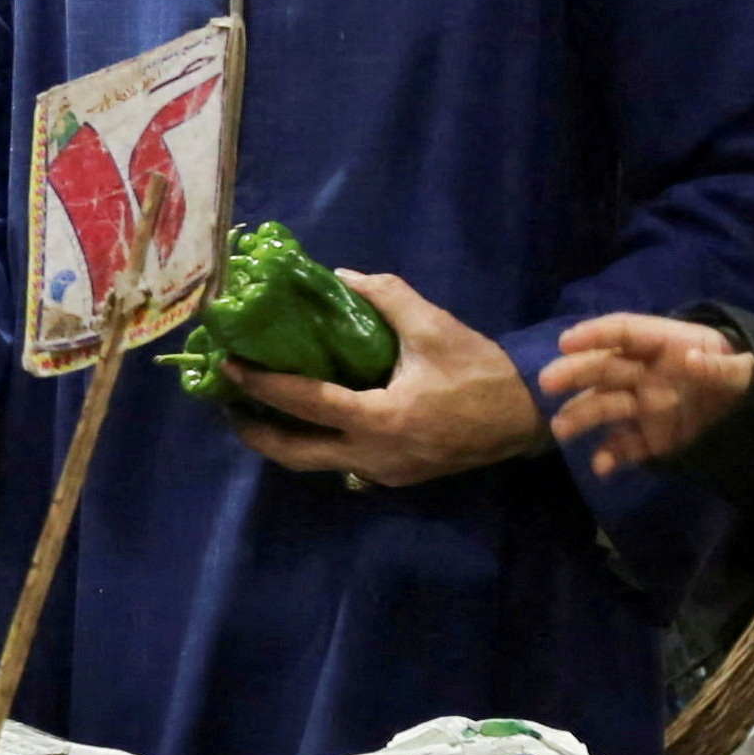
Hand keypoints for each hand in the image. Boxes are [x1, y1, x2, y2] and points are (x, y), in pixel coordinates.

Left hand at [222, 275, 548, 490]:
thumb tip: (341, 278)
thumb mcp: (433, 326)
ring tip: (256, 412)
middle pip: (296, 453)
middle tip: (227, 404)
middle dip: (255, 432)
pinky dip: (317, 443)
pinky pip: (343, 462)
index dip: (262, 385)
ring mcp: (384, 472)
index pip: (306, 403)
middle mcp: (374, 455)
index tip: (230, 367)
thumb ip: (384, 296)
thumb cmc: (480, 371)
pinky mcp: (396, 476)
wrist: (526, 417)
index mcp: (380, 419)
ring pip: (317, 464)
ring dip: (283, 440)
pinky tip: (307, 419)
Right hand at [535, 312, 753, 477]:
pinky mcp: (650, 436)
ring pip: (606, 406)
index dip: (595, 335)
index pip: (623, 332)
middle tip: (547, 382)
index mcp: (664, 345)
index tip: (566, 342)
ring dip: (581, 415)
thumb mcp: (743, 369)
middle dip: (575, 373)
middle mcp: (645, 372)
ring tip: (560, 429)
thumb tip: (693, 361)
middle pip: (604, 368)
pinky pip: (625, 444)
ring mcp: (644, 405)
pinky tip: (600, 466)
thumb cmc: (741, 374)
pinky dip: (611, 455)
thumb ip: (721, 367)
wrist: (753, 409)